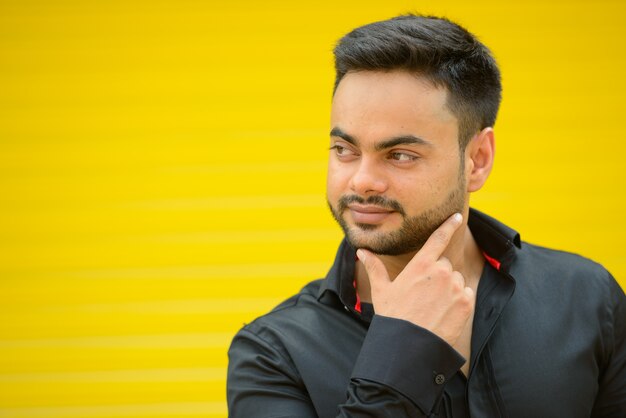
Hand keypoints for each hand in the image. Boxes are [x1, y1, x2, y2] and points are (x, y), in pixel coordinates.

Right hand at [356, 213, 474, 346]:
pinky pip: (466, 294)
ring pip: (456, 280)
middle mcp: (441, 272)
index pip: (438, 238)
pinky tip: (444, 313)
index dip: (449, 225)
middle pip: (445, 264)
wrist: (410, 344)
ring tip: (433, 306)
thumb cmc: (393, 316)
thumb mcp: (382, 290)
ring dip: (449, 288)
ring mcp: (455, 287)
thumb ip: (374, 267)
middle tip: (425, 294)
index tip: (457, 217)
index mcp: (421, 265)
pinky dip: (459, 301)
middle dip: (438, 274)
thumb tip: (361, 251)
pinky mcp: (466, 302)